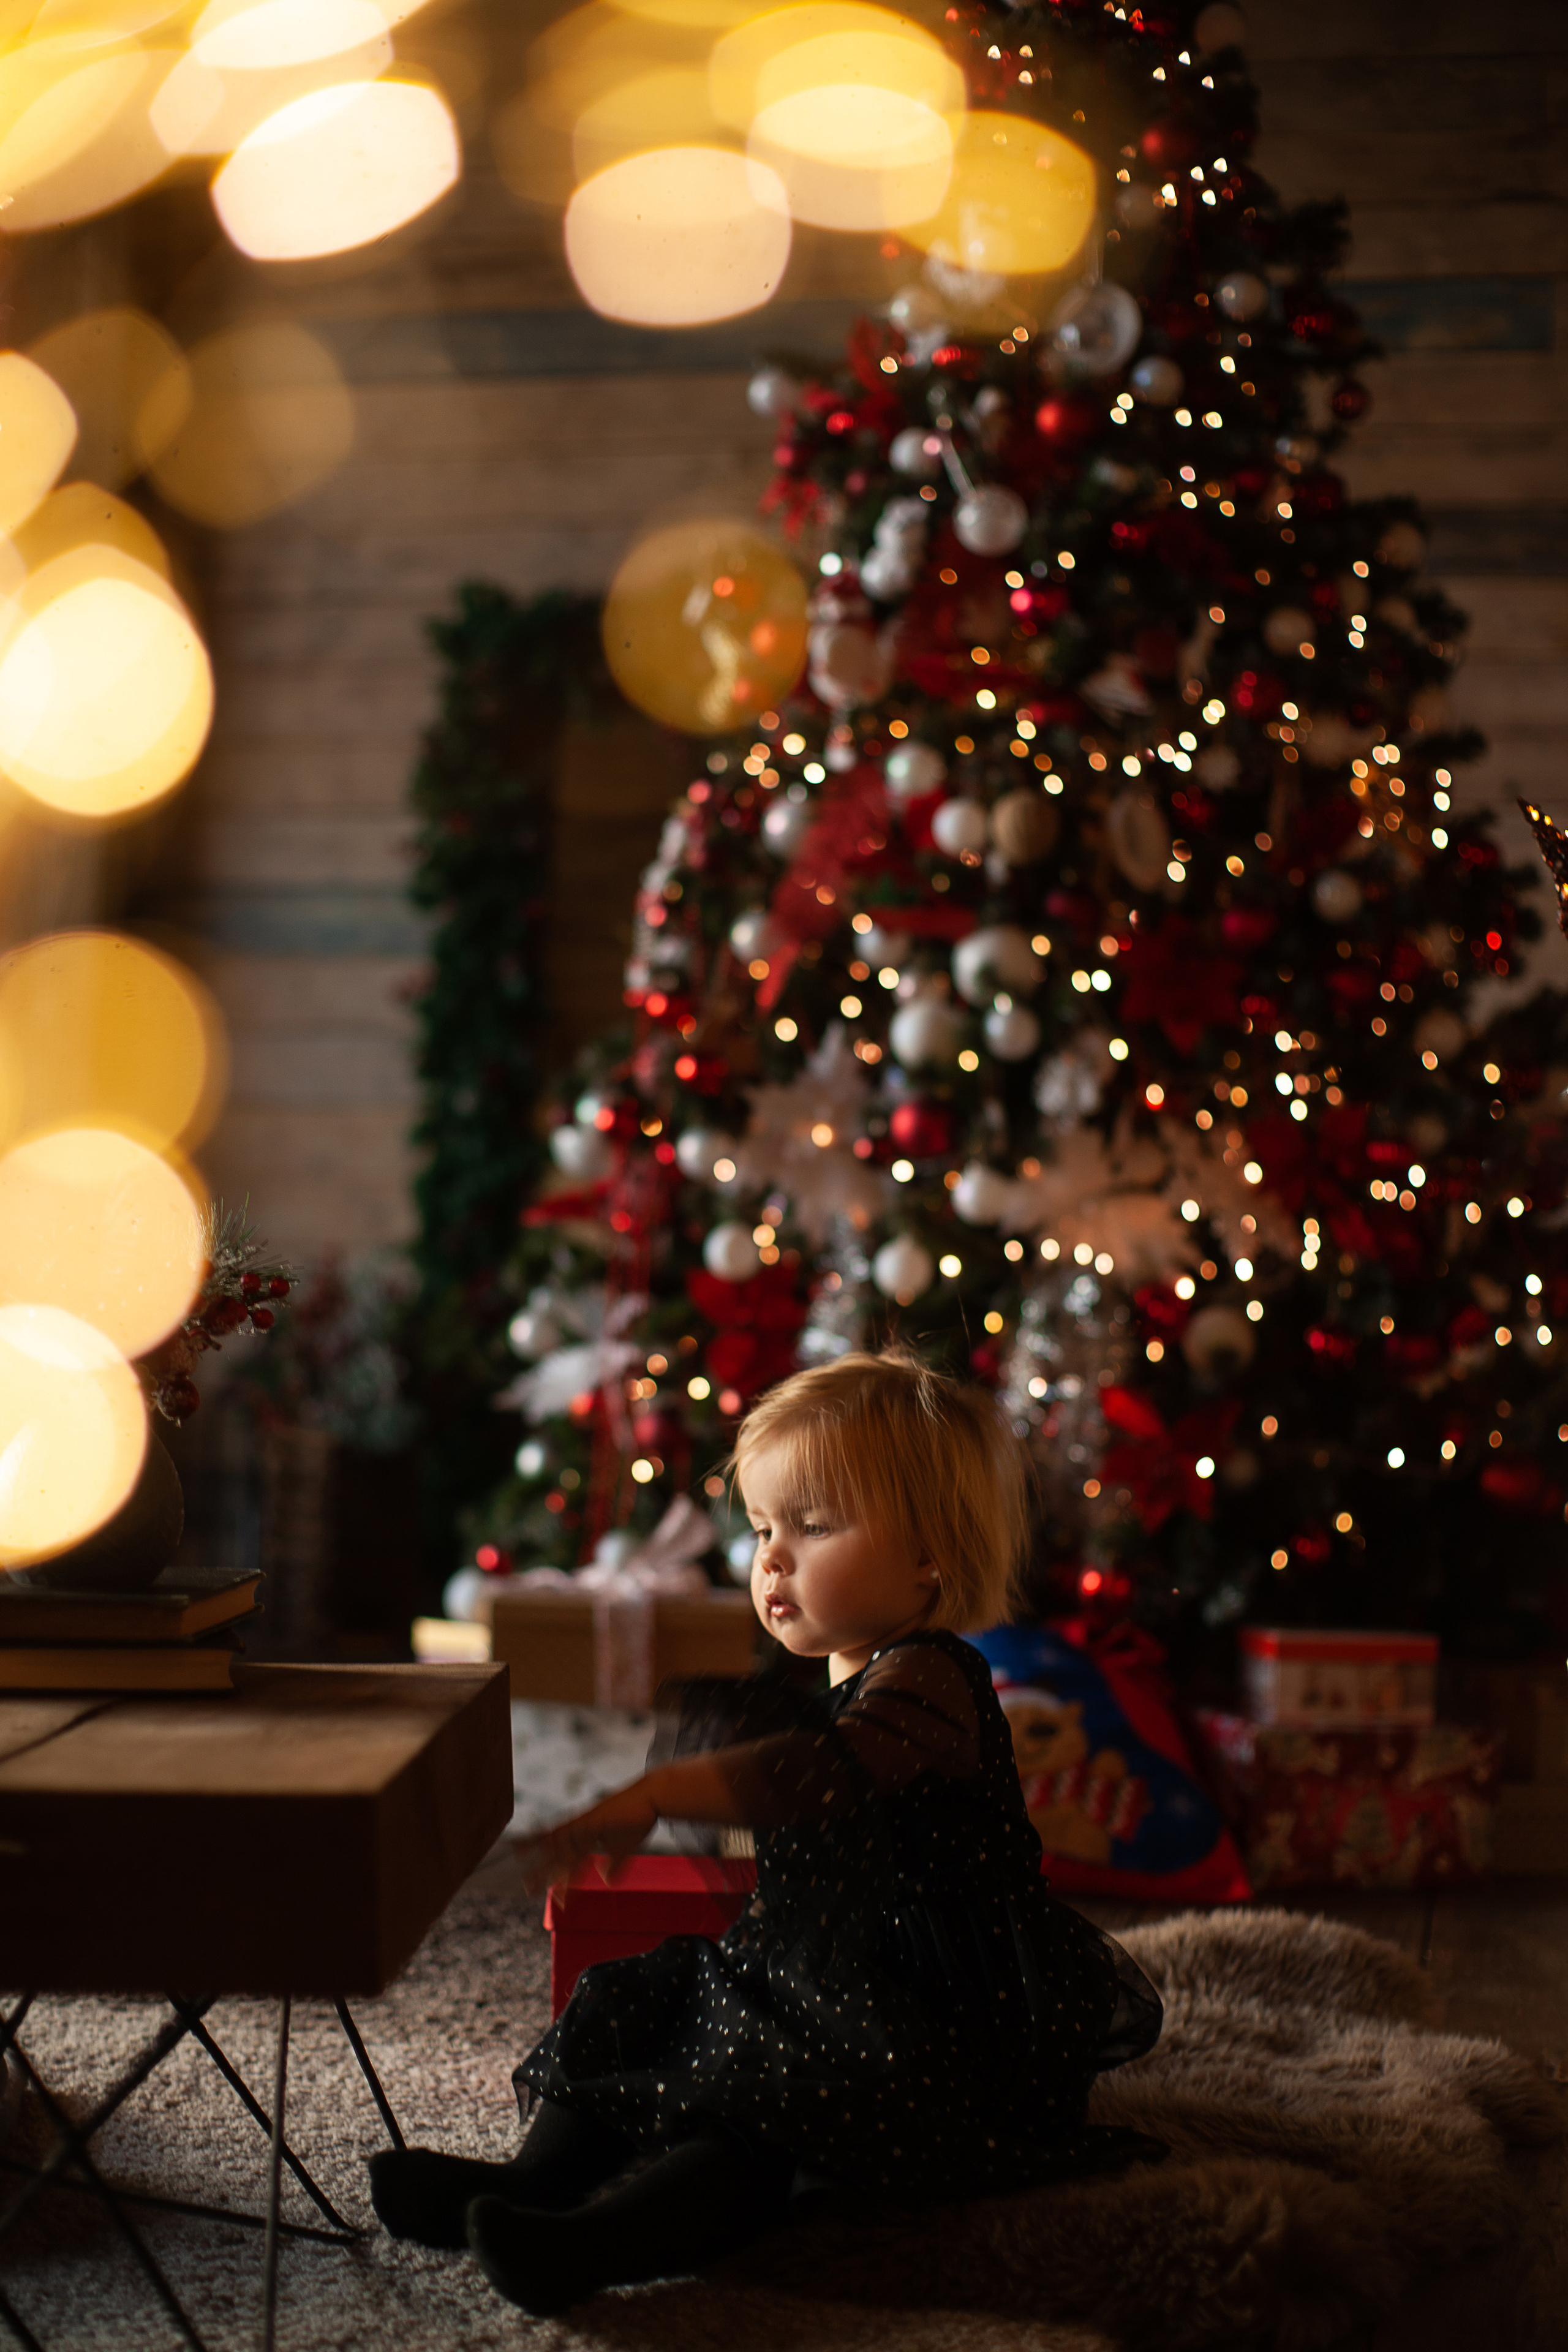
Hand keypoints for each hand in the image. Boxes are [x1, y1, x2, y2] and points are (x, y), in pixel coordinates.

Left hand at [515, 1779, 659, 1896]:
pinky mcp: (595, 1824)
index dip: (536, 1844)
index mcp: (584, 1829)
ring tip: (532, 1886)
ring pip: (561, 1851)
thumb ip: (614, 1864)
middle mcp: (581, 1826)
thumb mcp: (623, 1848)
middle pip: (554, 1848)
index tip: (517, 1852)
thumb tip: (605, 1879)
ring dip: (547, 1871)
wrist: (652, 1797)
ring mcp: (586, 1825)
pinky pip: (578, 1850)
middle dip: (539, 1867)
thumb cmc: (638, 1817)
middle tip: (524, 1884)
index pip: (555, 1839)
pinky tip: (564, 1885)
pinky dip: (570, 1869)